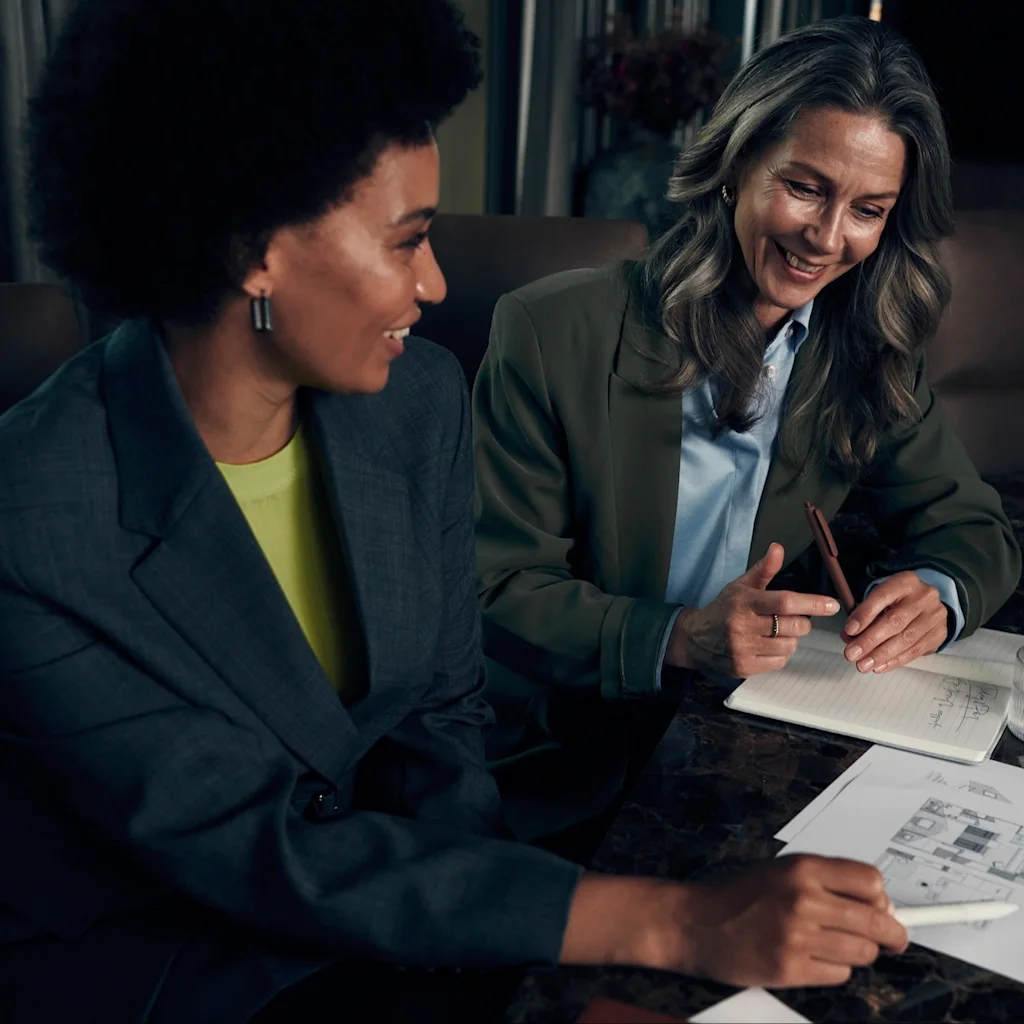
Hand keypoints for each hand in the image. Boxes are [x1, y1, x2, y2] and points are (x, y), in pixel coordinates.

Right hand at [663, 855, 906, 987]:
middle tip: (894, 939)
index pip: (870, 882)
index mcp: (801, 869)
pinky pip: (839, 974)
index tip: (887, 910)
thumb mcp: (781, 871)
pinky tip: (812, 958)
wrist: (695, 922)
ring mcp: (797, 936)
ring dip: (857, 953)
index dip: (883, 899)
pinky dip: (832, 970)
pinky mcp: (791, 968)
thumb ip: (826, 881)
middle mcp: (802, 899)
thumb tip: (878, 904)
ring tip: (833, 945)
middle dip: (892, 935)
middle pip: (877, 921)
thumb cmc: (737, 896)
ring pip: (862, 952)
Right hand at [664, 542, 840, 676]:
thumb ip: (764, 570)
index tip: (831, 605)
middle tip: (794, 619)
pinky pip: (779, 663)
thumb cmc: (724, 609)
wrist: (694, 638)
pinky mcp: (743, 667)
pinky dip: (781, 655)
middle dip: (802, 623)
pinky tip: (768, 647)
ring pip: (789, 646)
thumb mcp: (740, 586)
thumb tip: (778, 548)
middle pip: (793, 626)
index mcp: (744, 601)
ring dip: (790, 639)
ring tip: (776, 633)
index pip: (785, 601)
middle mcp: (742, 625)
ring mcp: (742, 648)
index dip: (812, 603)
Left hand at [841, 572, 947, 672]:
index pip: (882, 596)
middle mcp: (924, 596)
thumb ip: (864, 614)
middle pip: (895, 621)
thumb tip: (848, 636)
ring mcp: (935, 616)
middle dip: (870, 640)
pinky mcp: (940, 634)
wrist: (929, 603)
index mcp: (905, 581)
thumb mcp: (881, 598)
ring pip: (906, 639)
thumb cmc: (898, 600)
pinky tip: (879, 666)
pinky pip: (915, 651)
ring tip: (862, 665)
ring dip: (880, 655)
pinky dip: (894, 661)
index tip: (849, 631)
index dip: (864, 615)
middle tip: (851, 654)